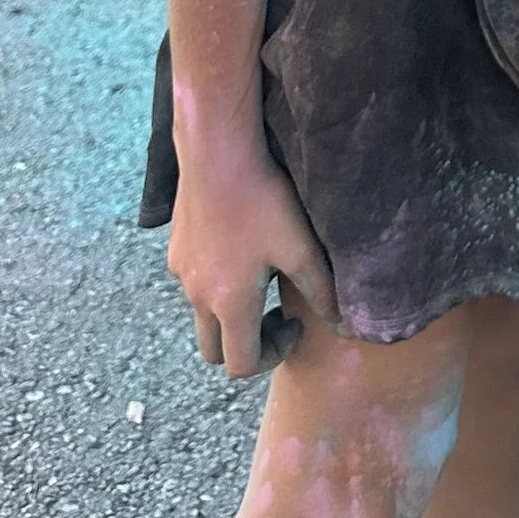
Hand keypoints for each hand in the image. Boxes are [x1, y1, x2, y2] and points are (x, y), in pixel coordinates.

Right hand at [167, 135, 337, 374]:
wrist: (218, 151)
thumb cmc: (264, 200)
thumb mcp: (302, 248)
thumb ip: (322, 293)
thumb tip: (342, 327)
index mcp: (229, 304)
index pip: (241, 365)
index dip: (273, 355)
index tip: (295, 322)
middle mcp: (197, 297)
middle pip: (215, 351)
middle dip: (247, 343)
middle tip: (277, 309)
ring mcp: (181, 274)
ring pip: (202, 316)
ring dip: (231, 314)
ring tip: (262, 274)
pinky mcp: (175, 249)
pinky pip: (193, 283)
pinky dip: (215, 284)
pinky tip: (240, 247)